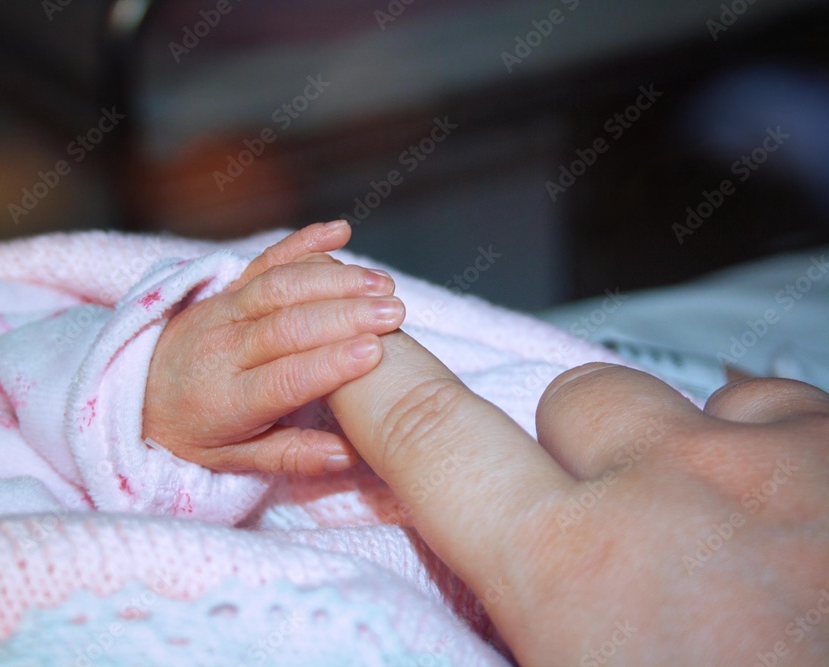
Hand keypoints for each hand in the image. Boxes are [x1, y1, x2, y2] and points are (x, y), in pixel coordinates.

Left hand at [143, 222, 405, 474]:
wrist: (132, 394)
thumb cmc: (191, 434)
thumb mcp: (232, 460)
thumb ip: (291, 455)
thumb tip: (348, 456)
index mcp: (225, 400)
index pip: (283, 378)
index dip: (329, 364)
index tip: (374, 353)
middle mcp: (222, 349)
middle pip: (286, 325)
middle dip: (344, 316)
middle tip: (394, 314)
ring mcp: (221, 311)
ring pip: (278, 286)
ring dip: (333, 279)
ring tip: (381, 284)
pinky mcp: (225, 288)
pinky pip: (265, 260)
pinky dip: (303, 242)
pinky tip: (341, 232)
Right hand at [328, 331, 828, 665]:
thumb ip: (504, 638)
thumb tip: (475, 602)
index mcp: (580, 575)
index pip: (431, 436)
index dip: (373, 380)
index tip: (349, 344)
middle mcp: (679, 486)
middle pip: (575, 401)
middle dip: (576, 456)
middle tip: (623, 548)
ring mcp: (794, 457)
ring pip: (691, 404)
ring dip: (688, 459)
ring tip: (737, 548)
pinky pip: (791, 417)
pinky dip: (780, 462)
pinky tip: (808, 536)